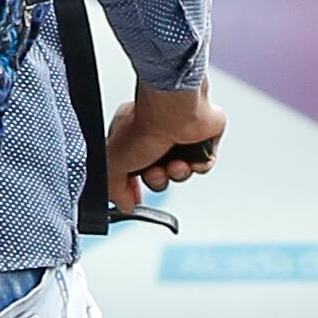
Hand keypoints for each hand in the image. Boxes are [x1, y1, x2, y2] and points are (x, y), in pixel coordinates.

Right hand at [103, 80, 222, 217]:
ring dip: (178, 173)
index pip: (131, 169)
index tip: (134, 195)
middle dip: (158, 180)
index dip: (134, 185)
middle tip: (157, 171)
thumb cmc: (145, 126)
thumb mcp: (113, 165)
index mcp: (130, 136)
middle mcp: (156, 134)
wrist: (176, 112)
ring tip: (176, 162)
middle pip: (158, 175)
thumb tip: (125, 205)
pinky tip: (192, 157)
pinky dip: (199, 165)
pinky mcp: (203, 137)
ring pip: (181, 172)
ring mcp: (180, 135)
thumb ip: (115, 189)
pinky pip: (203, 164)